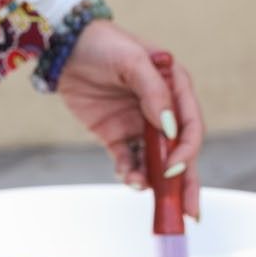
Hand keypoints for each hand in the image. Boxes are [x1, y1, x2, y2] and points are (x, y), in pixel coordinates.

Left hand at [56, 21, 203, 219]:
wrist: (65, 46)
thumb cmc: (105, 44)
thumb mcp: (133, 62)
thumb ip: (154, 94)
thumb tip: (169, 130)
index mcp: (176, 89)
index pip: (190, 127)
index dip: (186, 150)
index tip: (173, 167)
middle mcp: (161, 110)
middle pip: (179, 152)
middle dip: (185, 182)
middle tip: (189, 212)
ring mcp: (138, 125)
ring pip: (153, 161)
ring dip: (151, 179)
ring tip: (142, 188)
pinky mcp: (115, 135)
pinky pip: (127, 160)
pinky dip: (129, 173)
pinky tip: (128, 179)